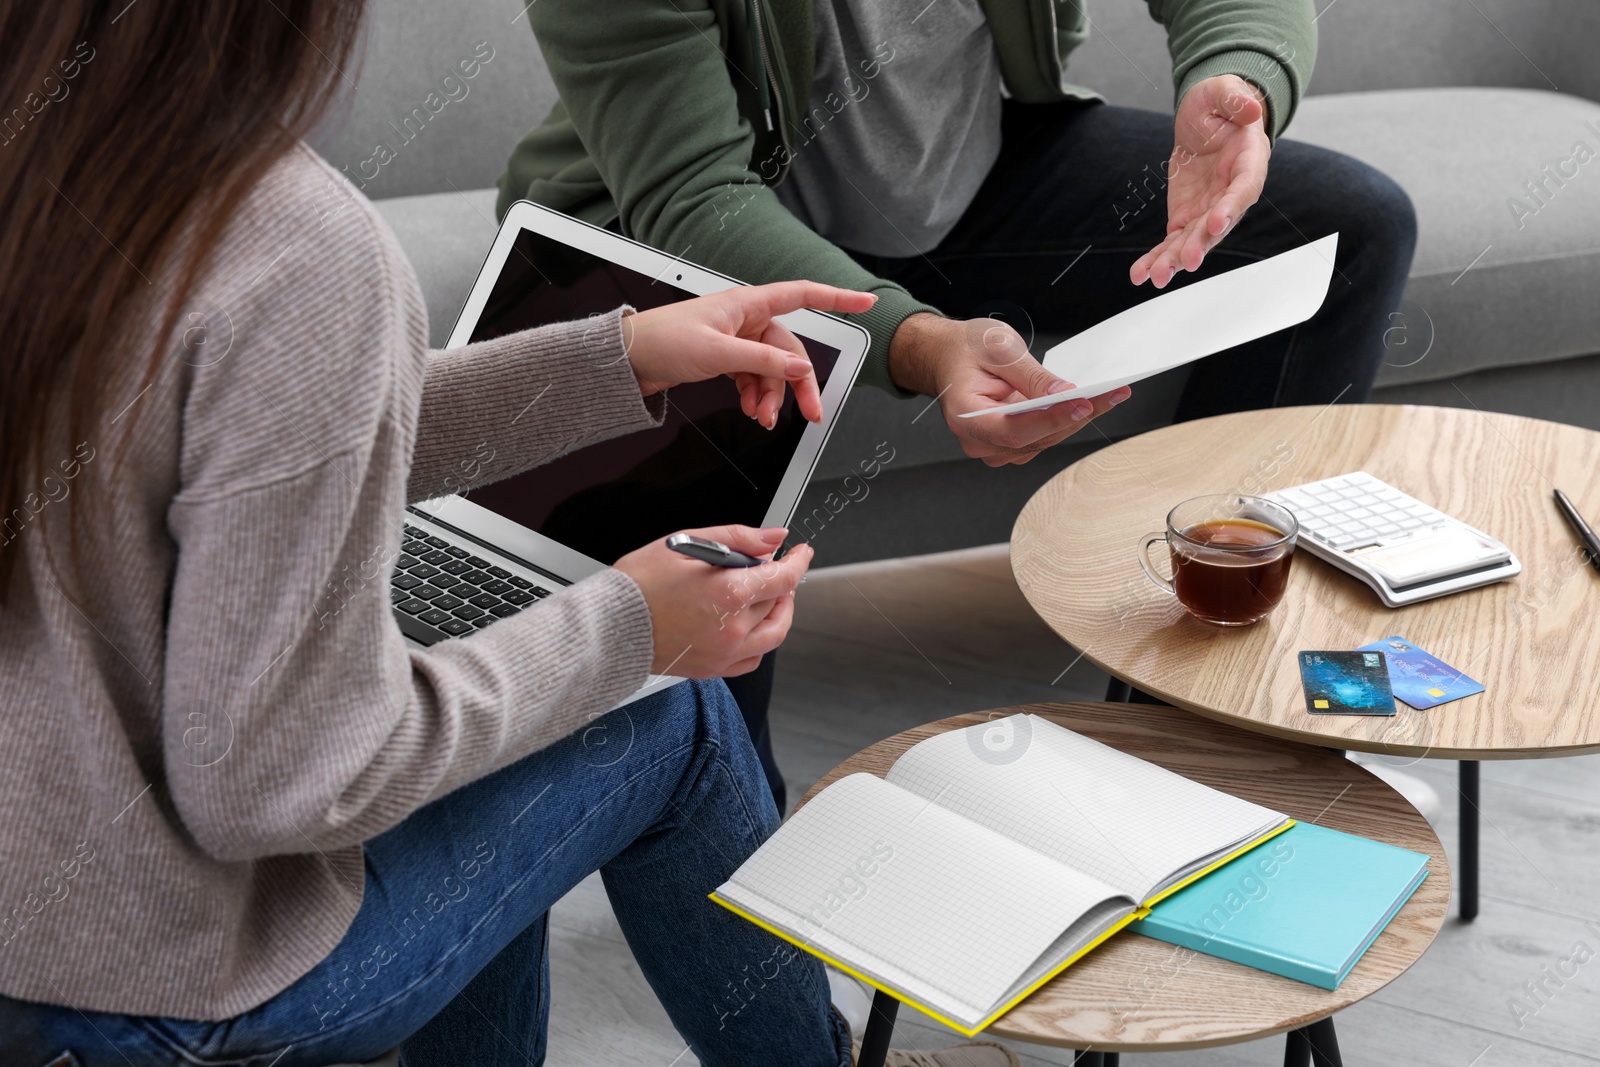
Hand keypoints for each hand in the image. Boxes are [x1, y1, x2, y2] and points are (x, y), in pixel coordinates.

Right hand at [613, 525, 813, 676]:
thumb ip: (738, 538)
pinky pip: (753, 658)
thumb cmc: (638, 584)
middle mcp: (732, 628)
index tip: (801, 552)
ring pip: (773, 634)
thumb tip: (773, 538)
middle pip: (778, 603)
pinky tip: (749, 624)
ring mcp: (725, 652)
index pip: (784, 577)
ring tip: (767, 595)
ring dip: (778, 612)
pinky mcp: (713, 668)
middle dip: (782, 582)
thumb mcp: (686, 543)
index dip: (799, 561)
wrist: (610, 625)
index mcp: (728, 593)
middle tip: (773, 568)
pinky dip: (761, 640)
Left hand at [622, 281, 876, 427]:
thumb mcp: (717, 353)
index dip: (837, 299)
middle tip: (809, 414)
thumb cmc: (662, 341)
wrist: (627, 360)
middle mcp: (746, 320)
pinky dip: (755, 397)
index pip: (803, 296)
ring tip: (762, 419)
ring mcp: (737, 341)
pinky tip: (750, 411)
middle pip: (790, 352)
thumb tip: (800, 369)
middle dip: (798, 385)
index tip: (866, 303)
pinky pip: (754, 379)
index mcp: (748, 304)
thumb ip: (762, 362)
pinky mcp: (726, 359)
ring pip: (772, 371)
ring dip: (772, 397)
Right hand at [887, 314, 1130, 465]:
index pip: (1012, 428)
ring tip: (1110, 394)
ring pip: (1045, 440)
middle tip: (1111, 393)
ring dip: (1077, 418)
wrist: (948, 357)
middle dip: (1075, 415)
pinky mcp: (1011, 444)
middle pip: (1034, 438)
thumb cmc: (965, 350)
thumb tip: (1063, 395)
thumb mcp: (998, 349)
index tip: (1082, 404)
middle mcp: (978, 440)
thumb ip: (1031, 376)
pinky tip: (1090, 401)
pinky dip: (1067, 419)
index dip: (1050, 419)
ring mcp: (994, 446)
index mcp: (965, 416)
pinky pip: (1044, 437)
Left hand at [1131, 74, 1270, 288]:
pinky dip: (1156, 258)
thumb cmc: (1219, 104)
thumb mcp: (1222, 91)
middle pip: (1218, 225)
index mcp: (1248, 163)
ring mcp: (1208, 210)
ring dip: (1175, 261)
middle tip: (1188, 261)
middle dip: (1201, 244)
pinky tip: (1139, 275)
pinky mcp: (1186, 217)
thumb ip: (1235, 97)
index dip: (1231, 207)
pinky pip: (1172, 242)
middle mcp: (1231, 194)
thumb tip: (1252, 108)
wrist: (1204, 120)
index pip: (1243, 189)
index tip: (1216, 223)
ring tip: (1156, 277)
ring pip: (1193, 240)